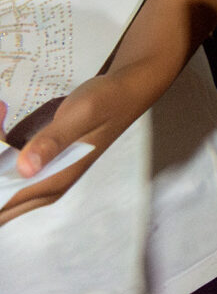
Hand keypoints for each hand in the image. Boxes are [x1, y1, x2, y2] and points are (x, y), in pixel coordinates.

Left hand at [0, 64, 164, 226]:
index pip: (4, 198)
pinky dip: (0, 157)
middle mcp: (46, 191)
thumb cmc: (106, 101)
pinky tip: (3, 124)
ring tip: (1, 120)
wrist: (126, 92)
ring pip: (2, 191)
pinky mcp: (41, 173)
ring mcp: (43, 184)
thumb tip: (25, 168)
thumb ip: (53, 141)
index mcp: (54, 183)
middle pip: (1, 202)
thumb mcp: (81, 114)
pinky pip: (8, 177)